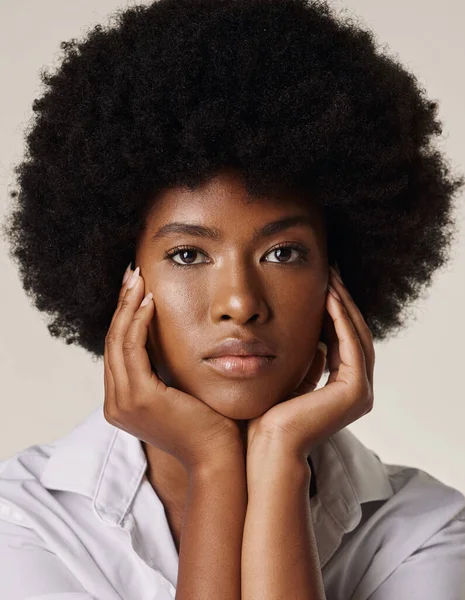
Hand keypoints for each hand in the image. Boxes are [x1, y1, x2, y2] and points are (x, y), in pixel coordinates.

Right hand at [103, 265, 243, 472]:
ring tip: (138, 278)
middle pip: (113, 341)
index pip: (118, 350)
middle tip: (132, 273)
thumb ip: (165, 370)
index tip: (134, 288)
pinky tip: (150, 301)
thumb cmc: (208, 424)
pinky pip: (133, 349)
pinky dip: (139, 322)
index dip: (124, 316)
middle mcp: (115, 403)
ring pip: (118, 340)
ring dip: (128, 306)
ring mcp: (123, 402)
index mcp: (123, 401)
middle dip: (122, 304)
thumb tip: (167, 340)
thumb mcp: (179, 391)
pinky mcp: (139, 398)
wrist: (218, 457)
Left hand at [246, 265, 374, 460]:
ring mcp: (362, 393)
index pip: (345, 340)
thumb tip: (317, 341)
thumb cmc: (270, 417)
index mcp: (345, 389)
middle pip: (356, 334)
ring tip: (331, 278)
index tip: (324, 284)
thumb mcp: (293, 378)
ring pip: (357, 336)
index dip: (336, 311)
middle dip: (343, 302)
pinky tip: (329, 298)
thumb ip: (310, 361)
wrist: (266, 449)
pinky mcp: (356, 392)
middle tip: (332, 272)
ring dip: (344, 305)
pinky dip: (341, 320)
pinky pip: (351, 345)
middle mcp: (359, 391)